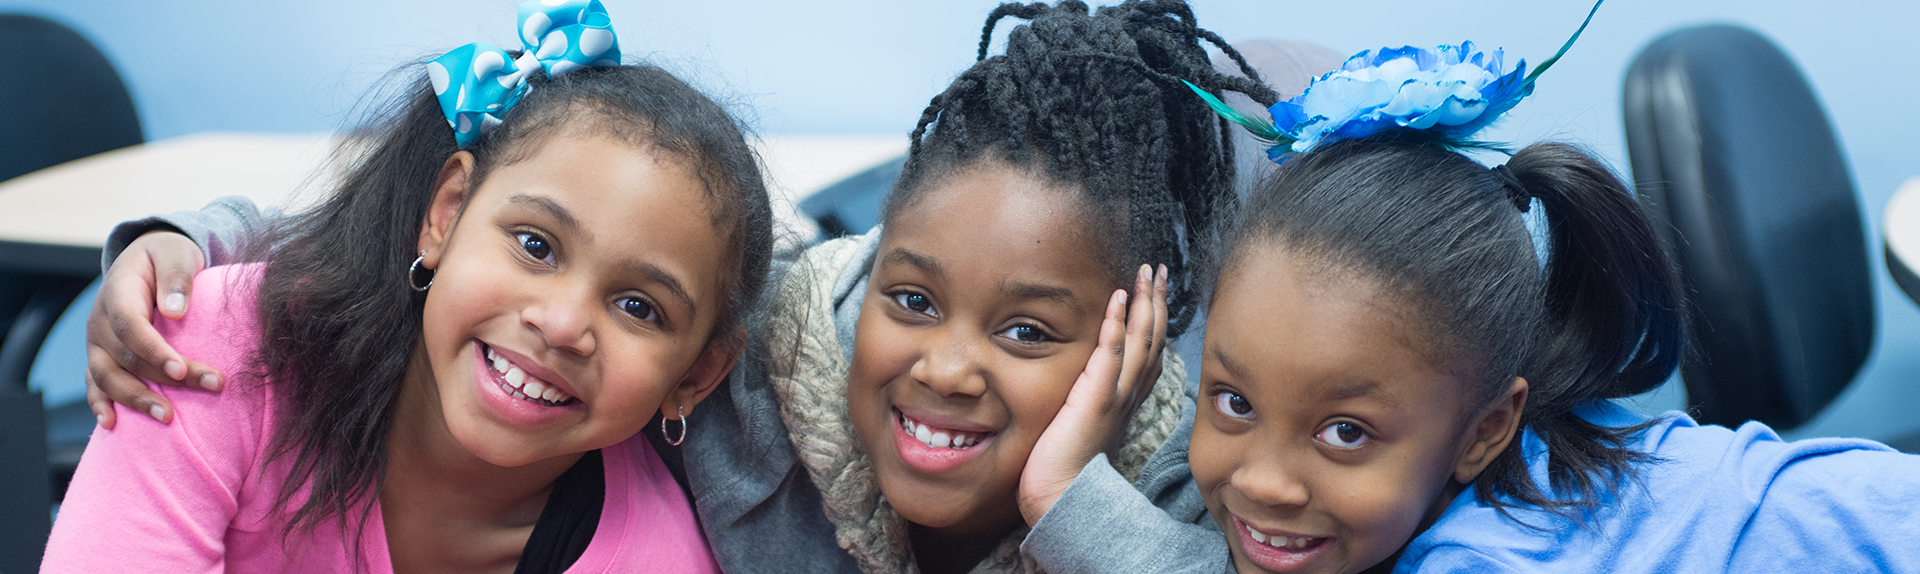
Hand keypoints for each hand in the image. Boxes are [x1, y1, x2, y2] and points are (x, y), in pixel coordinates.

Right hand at [84, 230, 221, 427]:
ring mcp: (96, 343)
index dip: (153, 350)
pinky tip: (112, 424)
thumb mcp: (175, 253)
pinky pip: (95, 384)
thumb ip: (176, 277)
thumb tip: (176, 311)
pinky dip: (100, 404)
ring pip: (108, 377)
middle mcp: (100, 321)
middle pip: (126, 356)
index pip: (130, 326)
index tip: (181, 369)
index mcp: (117, 292)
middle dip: (165, 379)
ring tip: (168, 418)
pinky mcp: (101, 357)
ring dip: (136, 399)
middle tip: (208, 388)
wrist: (149, 259)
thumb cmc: (167, 257)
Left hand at [1019, 263, 1167, 525]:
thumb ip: (1085, 402)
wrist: (1061, 498)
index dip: (1154, 322)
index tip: (1153, 293)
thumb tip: (1077, 387)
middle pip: (1153, 341)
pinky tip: (1119, 297)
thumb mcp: (1080, 427)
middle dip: (1157, 303)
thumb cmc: (1064, 470)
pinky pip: (1112, 352)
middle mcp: (1128, 397)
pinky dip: (1118, 323)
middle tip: (1157, 270)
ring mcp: (1115, 396)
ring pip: (1142, 341)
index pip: (1148, 353)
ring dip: (1145, 303)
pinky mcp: (1097, 398)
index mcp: (1125, 403)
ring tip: (1146, 273)